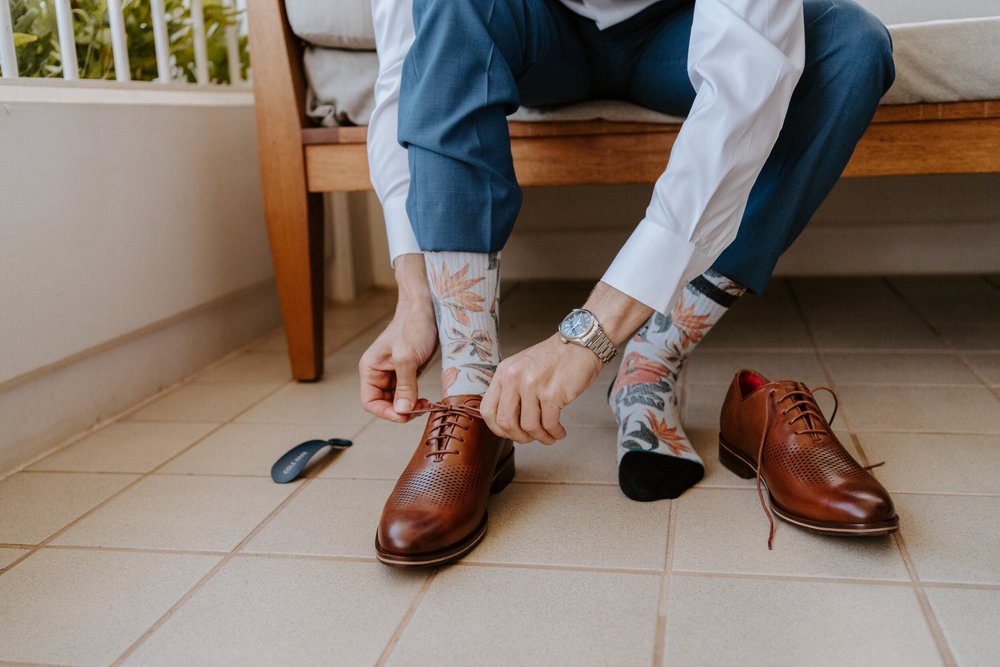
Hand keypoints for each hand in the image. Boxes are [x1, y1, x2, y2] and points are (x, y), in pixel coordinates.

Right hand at [359, 254, 437, 421]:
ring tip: (427, 404)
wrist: (427, 306)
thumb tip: (402, 412)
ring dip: (411, 407)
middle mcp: (379, 373)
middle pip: (384, 404)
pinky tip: (428, 398)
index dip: (386, 413)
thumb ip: (405, 386)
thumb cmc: (413, 325)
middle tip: (421, 409)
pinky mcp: (408, 372)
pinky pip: (409, 393)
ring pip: (398, 401)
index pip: (370, 402)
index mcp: (370, 369)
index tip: (406, 415)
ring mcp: (394, 373)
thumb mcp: (408, 358)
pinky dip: (417, 399)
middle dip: (401, 411)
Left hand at [480, 334, 602, 443]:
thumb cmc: (554, 358)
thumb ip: (511, 390)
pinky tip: (559, 431)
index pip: (487, 410)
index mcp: (503, 372)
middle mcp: (514, 377)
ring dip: (541, 437)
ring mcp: (532, 385)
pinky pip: (549, 424)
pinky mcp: (552, 393)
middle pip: (506, 423)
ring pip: (529, 427)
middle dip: (519, 437)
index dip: (497, 429)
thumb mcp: (522, 367)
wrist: (580, 343)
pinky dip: (555, 433)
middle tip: (531, 438)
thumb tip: (508, 422)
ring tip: (550, 436)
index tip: (510, 432)